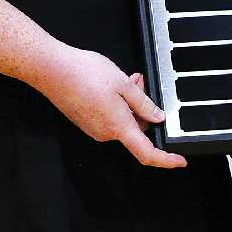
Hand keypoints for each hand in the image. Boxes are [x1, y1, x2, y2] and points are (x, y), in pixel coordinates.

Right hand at [35, 46, 186, 168]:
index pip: (147, 153)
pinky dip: (116, 103)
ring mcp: (93, 128)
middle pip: (135, 129)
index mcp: (118, 127)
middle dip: (143, 109)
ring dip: (128, 102)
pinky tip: (111, 84)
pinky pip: (109, 116)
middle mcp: (105, 133)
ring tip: (125, 79)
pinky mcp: (85, 120)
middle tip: (141, 83)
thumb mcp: (124, 84)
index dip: (166, 160)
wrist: (52, 70)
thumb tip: (158, 117)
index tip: (179, 161)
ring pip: (122, 119)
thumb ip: (144, 104)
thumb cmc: (84, 74)